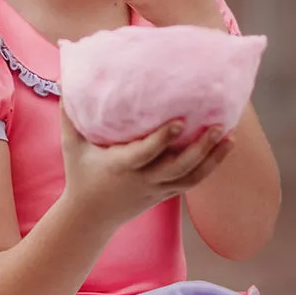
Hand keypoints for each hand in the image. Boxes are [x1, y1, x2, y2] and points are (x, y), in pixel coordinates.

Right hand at [60, 104, 233, 229]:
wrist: (90, 217)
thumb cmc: (80, 174)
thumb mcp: (70, 145)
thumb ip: (69, 113)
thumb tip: (66, 76)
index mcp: (120, 166)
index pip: (146, 153)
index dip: (163, 138)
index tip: (180, 120)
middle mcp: (143, 180)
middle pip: (178, 167)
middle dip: (200, 149)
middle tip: (219, 126)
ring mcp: (157, 189)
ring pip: (191, 177)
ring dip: (212, 158)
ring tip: (229, 136)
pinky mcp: (166, 194)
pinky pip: (192, 182)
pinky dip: (210, 166)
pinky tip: (224, 147)